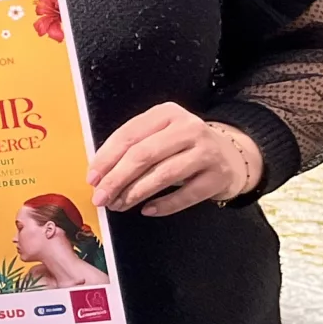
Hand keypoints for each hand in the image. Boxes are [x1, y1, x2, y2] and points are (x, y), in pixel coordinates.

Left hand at [89, 104, 262, 215]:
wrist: (230, 155)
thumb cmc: (181, 147)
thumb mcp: (158, 135)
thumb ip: (132, 147)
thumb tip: (99, 174)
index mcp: (167, 113)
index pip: (129, 135)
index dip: (106, 159)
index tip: (91, 179)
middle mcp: (189, 128)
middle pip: (144, 155)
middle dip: (117, 179)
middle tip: (100, 198)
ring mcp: (207, 151)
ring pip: (163, 174)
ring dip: (135, 193)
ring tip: (119, 205)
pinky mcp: (218, 176)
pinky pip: (186, 195)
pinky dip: (163, 205)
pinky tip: (146, 210)